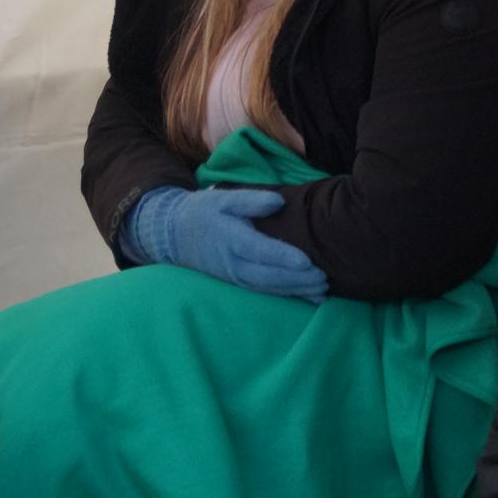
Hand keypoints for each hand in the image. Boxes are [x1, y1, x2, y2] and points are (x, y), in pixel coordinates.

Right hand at [124, 186, 327, 301]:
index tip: (306, 261)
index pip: (259, 250)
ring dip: (296, 291)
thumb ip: (251, 200)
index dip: (283, 257)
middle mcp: (232, 263)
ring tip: (322, 289)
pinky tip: (310, 299)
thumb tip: (278, 202)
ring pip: (267, 288)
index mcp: (230, 238)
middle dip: (296, 280)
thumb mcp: (223, 198)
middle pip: (267, 276)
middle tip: (323, 278)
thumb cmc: (204, 212)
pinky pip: (264, 293)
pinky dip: (287, 297)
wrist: (174, 235)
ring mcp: (234, 277)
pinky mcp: (237, 283)